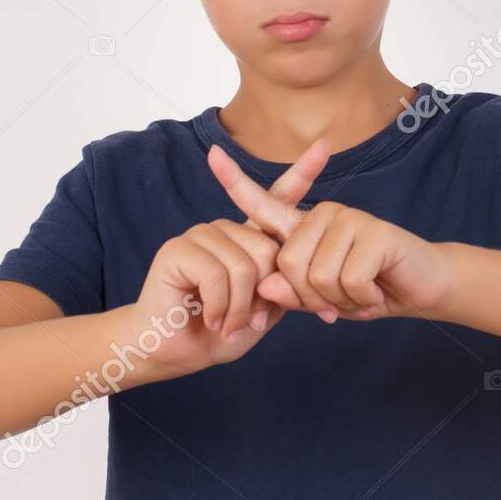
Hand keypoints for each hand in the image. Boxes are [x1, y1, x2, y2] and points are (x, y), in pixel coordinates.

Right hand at [130, 142, 328, 378]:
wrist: (177, 352)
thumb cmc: (222, 330)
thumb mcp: (265, 310)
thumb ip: (285, 290)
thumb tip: (317, 291)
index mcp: (248, 237)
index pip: (278, 200)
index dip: (301, 174)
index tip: (323, 147)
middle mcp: (226, 228)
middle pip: (269, 250)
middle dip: (263, 297)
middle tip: (246, 320)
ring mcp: (200, 234)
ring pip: (245, 266)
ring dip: (240, 309)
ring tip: (225, 323)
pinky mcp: (178, 248)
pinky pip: (217, 275)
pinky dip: (220, 307)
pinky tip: (209, 318)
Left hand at [205, 145, 452, 322]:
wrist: (423, 289)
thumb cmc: (370, 290)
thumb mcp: (323, 300)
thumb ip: (292, 294)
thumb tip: (266, 284)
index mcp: (305, 228)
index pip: (264, 203)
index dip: (234, 181)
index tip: (212, 155)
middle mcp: (323, 214)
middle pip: (288, 266)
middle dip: (313, 299)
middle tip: (341, 301)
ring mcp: (349, 217)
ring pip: (317, 276)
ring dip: (341, 300)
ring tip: (363, 292)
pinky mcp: (375, 230)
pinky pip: (348, 279)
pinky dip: (362, 298)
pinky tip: (378, 288)